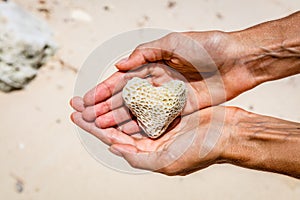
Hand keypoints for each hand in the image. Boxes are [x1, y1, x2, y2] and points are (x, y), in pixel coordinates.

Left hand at [71, 96, 239, 174]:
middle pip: (116, 124)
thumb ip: (138, 156)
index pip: (113, 138)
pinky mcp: (167, 110)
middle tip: (76, 102)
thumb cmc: (201, 150)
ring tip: (92, 95)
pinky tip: (120, 89)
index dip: (93, 127)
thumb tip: (113, 147)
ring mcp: (158, 123)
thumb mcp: (167, 160)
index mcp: (147, 151)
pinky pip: (143, 102)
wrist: (228, 134)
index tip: (75, 116)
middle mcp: (150, 138)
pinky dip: (130, 96)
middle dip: (95, 113)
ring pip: (127, 112)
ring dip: (110, 103)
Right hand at [80, 31, 256, 128]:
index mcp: (153, 64)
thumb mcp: (174, 42)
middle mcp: (158, 82)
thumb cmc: (207, 46)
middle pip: (126, 98)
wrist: (239, 60)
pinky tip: (127, 134)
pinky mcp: (181, 108)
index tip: (87, 100)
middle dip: (106, 107)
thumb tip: (119, 64)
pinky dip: (142, 126)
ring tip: (101, 128)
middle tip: (88, 118)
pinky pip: (157, 119)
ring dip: (120, 119)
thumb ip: (146, 51)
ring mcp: (169, 97)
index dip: (104, 90)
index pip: (123, 80)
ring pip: (138, 110)